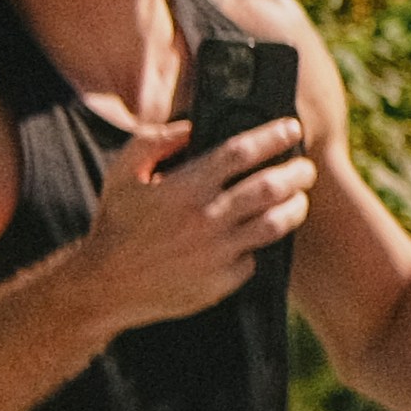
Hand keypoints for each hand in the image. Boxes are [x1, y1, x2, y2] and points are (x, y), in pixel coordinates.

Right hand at [75, 113, 312, 328]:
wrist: (105, 285)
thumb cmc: (116, 224)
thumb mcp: (122, 173)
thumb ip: (153, 141)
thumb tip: (190, 126)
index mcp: (185, 187)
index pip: (241, 152)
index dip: (273, 137)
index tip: (292, 129)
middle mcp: (206, 218)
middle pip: (270, 187)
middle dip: (297, 173)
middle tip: (305, 168)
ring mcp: (217, 252)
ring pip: (275, 224)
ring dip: (295, 208)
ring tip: (299, 199)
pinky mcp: (222, 281)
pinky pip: (254, 258)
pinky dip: (260, 245)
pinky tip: (263, 234)